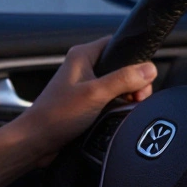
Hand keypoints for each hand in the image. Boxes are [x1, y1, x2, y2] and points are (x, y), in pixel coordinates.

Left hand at [8, 36, 157, 166]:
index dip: (135, 59)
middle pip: (121, 67)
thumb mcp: (95, 94)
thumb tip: (149, 69)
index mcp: (82, 55)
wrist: (37, 141)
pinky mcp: (86, 103)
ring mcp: (85, 86)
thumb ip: (124, 80)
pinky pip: (110, 100)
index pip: (117, 45)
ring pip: (117, 85)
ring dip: (126, 97)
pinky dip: (117, 107)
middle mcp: (83, 67)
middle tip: (137, 98)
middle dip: (134, 83)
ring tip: (126, 108)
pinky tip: (118, 116)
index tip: (143, 77)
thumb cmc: (56, 115)